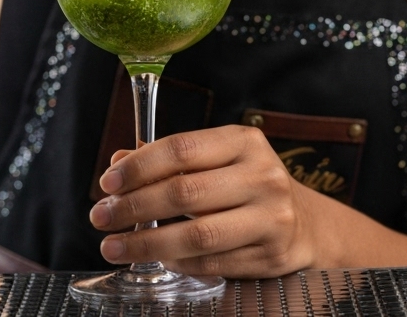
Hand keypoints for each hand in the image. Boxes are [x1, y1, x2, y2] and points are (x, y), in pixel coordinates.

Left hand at [89, 126, 328, 277]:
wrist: (306, 223)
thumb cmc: (247, 184)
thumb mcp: (217, 159)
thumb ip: (170, 160)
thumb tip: (118, 162)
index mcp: (244, 141)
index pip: (182, 149)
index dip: (139, 166)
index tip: (107, 182)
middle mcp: (261, 175)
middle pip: (185, 192)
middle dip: (134, 207)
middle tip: (100, 217)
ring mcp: (270, 217)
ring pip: (197, 234)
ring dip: (147, 244)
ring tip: (114, 246)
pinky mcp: (271, 255)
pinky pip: (212, 263)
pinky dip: (178, 264)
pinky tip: (157, 260)